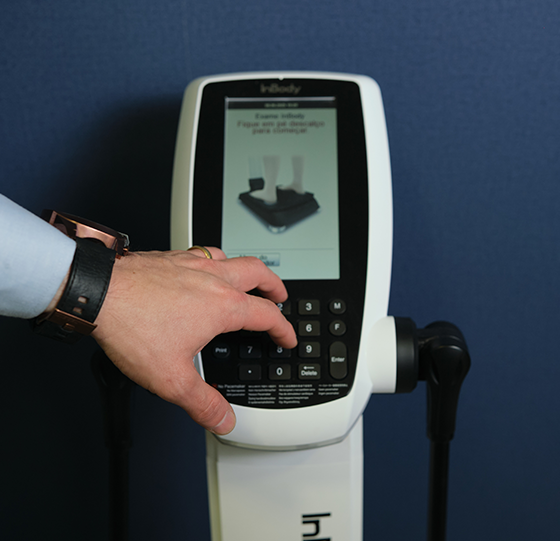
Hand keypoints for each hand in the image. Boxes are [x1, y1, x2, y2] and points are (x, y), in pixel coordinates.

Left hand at [91, 247, 296, 434]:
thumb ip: (202, 402)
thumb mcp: (171, 378)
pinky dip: (216, 261)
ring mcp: (192, 264)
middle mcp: (212, 280)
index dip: (283, 328)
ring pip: (233, 258)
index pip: (267, 315)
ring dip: (248, 269)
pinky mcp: (171, 257)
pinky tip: (203, 270)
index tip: (286, 337)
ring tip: (249, 279)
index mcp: (222, 307)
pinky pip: (204, 253)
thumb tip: (223, 419)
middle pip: (258, 273)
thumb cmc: (132, 326)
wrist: (98, 292)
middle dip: (275, 286)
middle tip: (280, 296)